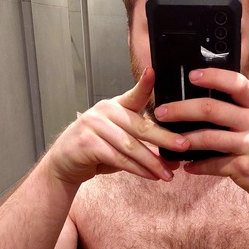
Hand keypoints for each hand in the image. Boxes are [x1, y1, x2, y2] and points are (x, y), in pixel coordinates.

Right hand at [44, 67, 188, 185]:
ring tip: (168, 174)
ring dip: (152, 162)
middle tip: (183, 146)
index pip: (134, 94)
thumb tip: (173, 159)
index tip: (153, 72)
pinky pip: (119, 159)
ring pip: (131, 146)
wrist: (65, 163)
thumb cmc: (96, 150)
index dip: (144, 84)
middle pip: (140, 126)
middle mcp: (105, 111)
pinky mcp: (88, 144)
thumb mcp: (121, 143)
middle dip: (164, 138)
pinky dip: (138, 170)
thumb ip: (144, 146)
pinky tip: (151, 176)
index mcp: (115, 106)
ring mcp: (95, 126)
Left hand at [154, 68, 248, 203]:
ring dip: (184, 139)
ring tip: (168, 140)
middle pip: (212, 109)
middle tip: (162, 111)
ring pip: (208, 138)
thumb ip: (240, 112)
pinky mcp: (243, 168)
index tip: (192, 75)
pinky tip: (188, 165)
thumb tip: (205, 102)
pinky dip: (197, 166)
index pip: (237, 83)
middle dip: (182, 109)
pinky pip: (213, 165)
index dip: (214, 76)